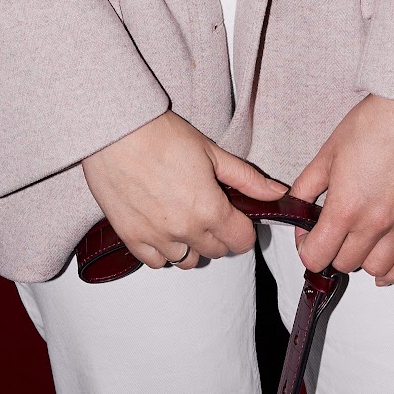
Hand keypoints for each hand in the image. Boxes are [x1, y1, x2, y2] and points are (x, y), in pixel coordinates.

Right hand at [82, 113, 287, 270]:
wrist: (115, 132)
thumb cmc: (162, 136)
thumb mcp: (212, 152)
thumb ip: (248, 179)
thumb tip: (278, 193)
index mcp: (210, 210)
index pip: (242, 241)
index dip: (243, 227)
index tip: (236, 214)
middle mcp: (185, 231)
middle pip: (216, 252)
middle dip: (220, 234)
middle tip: (210, 209)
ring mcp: (157, 238)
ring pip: (188, 261)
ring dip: (193, 245)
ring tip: (186, 218)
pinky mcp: (132, 238)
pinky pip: (157, 262)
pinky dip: (164, 251)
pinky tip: (163, 228)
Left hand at [290, 95, 393, 284]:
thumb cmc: (374, 122)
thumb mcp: (328, 152)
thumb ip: (306, 186)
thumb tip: (294, 207)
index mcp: (345, 207)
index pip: (316, 256)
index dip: (306, 249)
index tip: (307, 238)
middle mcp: (374, 223)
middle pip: (345, 264)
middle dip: (332, 252)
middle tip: (332, 234)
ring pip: (376, 268)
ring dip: (362, 260)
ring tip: (357, 243)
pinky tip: (383, 272)